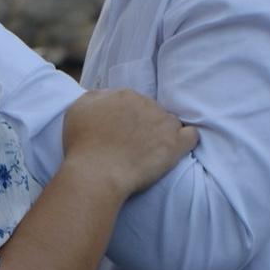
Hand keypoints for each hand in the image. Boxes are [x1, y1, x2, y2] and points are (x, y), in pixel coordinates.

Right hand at [61, 89, 197, 198]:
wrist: (96, 174)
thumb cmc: (82, 145)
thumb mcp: (77, 109)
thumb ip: (95, 97)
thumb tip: (106, 95)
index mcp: (125, 95)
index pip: (134, 102)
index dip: (128, 118)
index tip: (122, 133)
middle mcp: (146, 103)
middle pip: (152, 111)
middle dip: (146, 125)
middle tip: (134, 145)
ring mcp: (163, 123)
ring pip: (170, 122)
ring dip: (163, 134)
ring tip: (152, 152)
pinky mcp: (175, 145)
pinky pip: (191, 136)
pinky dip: (186, 141)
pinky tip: (177, 149)